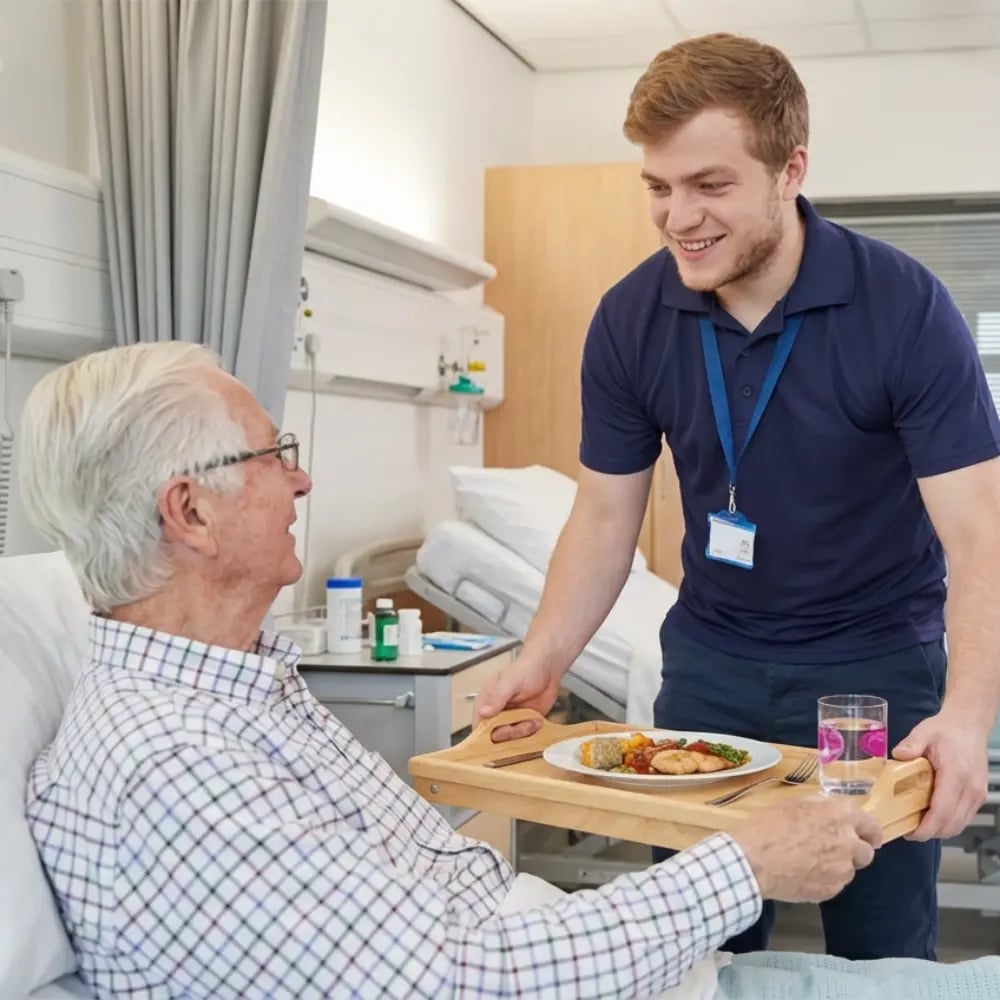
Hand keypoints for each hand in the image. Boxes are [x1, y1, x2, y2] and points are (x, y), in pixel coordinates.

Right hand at [472, 652, 562, 741]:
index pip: (478, 726)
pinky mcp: (524, 722)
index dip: (486, 735)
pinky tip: (538, 721)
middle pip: (495, 736)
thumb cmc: (526, 669)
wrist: (548, 667)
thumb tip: (483, 713)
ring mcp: (511, 719)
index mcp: (486, 702)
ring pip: (510, 739)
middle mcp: (496, 713)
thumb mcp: (510, 682)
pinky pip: (524, 737)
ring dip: (523, 734)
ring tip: (534, 720)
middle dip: (511, 734)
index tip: (503, 732)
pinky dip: (531, 733)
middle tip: (525, 723)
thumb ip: (497, 698)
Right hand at [731, 797, 882, 902]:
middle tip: (833, 850)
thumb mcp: (793, 804)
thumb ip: (820, 807)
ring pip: (849, 870)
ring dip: (837, 866)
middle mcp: (848, 843)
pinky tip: (803, 874)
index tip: (868, 837)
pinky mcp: (831, 891)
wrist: (753, 860)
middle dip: (854, 851)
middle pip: (866, 852)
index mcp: (839, 816)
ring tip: (810, 863)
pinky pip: (834, 884)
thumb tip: (831, 812)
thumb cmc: (767, 826)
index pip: (870, 825)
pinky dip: (824, 880)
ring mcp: (841, 870)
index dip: (869, 832)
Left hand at [893, 709, 988, 839]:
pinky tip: (932, 815)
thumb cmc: (946, 729)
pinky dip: (948, 823)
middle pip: (950, 824)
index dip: (926, 827)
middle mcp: (970, 789)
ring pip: (958, 825)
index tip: (909, 832)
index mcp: (956, 774)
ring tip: (916, 823)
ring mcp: (977, 794)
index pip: (942, 811)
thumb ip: (911, 745)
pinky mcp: (979, 796)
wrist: (969, 725)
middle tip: (906, 829)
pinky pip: (964, 818)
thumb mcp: (924, 732)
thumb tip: (898, 756)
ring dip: (938, 829)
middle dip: (928, 832)